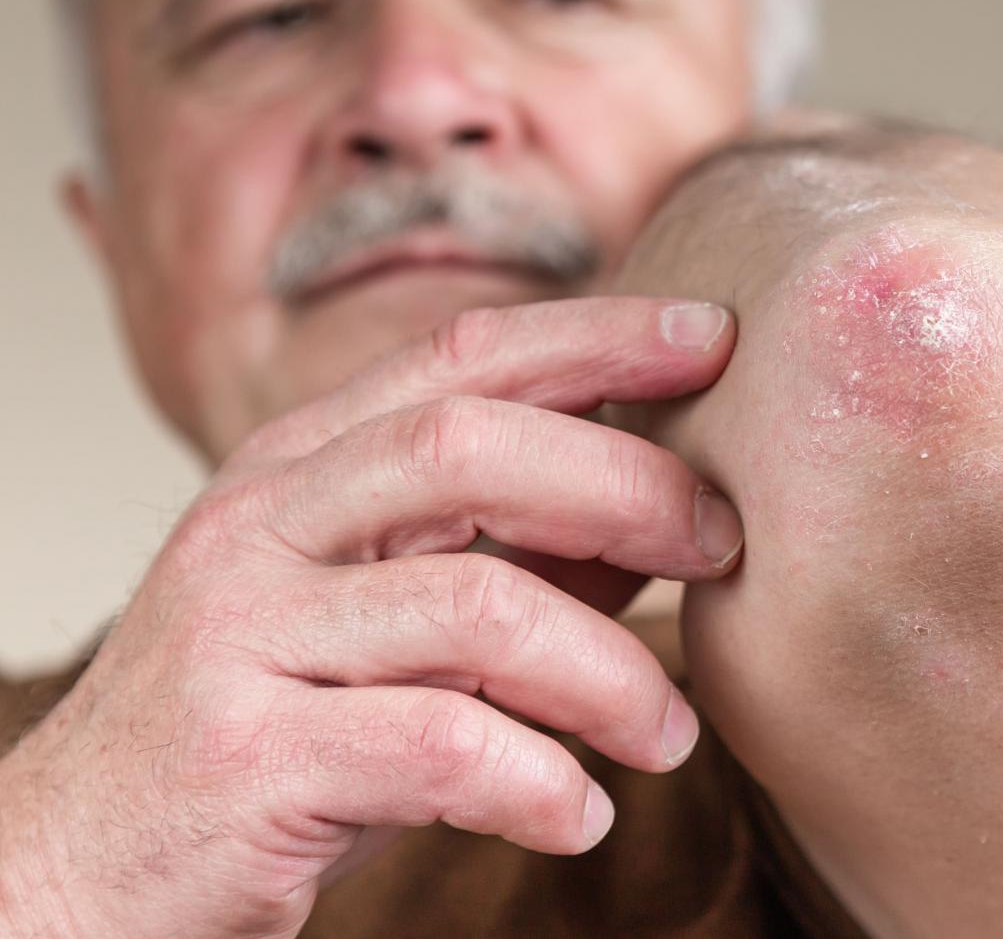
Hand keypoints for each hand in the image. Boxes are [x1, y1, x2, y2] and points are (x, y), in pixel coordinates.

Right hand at [0, 298, 743, 938]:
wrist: (73, 872)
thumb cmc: (268, 730)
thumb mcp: (377, 617)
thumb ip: (504, 553)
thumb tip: (662, 518)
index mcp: (298, 468)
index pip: (461, 358)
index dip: (596, 337)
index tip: (714, 337)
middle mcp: (262, 527)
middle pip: (472, 447)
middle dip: (629, 484)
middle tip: (722, 547)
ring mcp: (246, 637)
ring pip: (480, 606)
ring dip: (612, 673)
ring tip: (669, 735)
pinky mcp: (249, 757)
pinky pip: (444, 747)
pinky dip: (542, 785)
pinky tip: (579, 816)